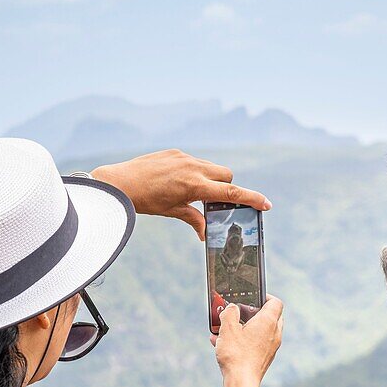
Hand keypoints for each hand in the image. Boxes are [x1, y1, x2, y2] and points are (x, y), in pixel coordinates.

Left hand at [92, 149, 270, 239]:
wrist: (119, 182)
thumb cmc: (144, 200)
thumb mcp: (172, 212)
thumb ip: (194, 219)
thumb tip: (205, 234)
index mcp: (194, 185)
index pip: (230, 191)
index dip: (251, 198)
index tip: (267, 204)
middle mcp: (192, 167)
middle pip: (226, 174)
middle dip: (226, 186)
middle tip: (215, 201)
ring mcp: (183, 157)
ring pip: (211, 167)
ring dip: (211, 178)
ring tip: (192, 191)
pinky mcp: (175, 152)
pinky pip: (194, 161)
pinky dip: (195, 171)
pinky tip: (176, 181)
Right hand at [212, 297, 283, 384]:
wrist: (241, 382)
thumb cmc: (236, 354)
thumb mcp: (227, 328)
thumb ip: (229, 312)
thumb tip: (231, 308)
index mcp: (268, 322)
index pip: (275, 302)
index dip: (265, 296)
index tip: (254, 297)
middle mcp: (274, 334)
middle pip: (270, 316)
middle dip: (254, 313)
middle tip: (240, 312)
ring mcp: (271, 347)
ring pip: (262, 331)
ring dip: (246, 327)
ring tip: (227, 330)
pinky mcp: (265, 358)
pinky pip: (256, 343)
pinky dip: (245, 340)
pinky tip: (225, 344)